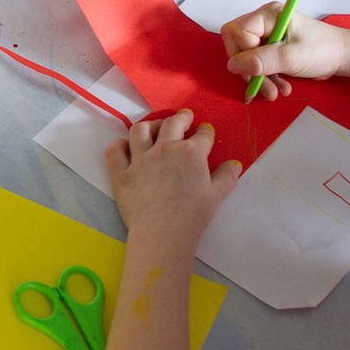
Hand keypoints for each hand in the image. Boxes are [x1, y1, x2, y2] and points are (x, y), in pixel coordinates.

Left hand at [104, 110, 240, 250]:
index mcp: (191, 153)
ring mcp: (140, 159)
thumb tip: (235, 164)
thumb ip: (226, 177)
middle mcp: (164, 149)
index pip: (201, 135)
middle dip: (181, 117)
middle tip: (184, 117)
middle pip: (172, 124)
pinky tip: (124, 146)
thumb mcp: (217, 195)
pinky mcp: (121, 172)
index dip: (205, 131)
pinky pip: (115, 151)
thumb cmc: (193, 215)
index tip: (205, 131)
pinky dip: (119, 145)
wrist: (162, 232)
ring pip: (141, 130)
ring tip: (155, 127)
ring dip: (150, 125)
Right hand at [223, 4, 349, 100]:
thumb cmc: (322, 51)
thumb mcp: (290, 57)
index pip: (237, 32)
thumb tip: (232, 66)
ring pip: (246, 57)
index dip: (244, 53)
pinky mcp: (271, 47)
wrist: (342, 57)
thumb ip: (261, 61)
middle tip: (264, 86)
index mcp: (268, 15)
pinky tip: (279, 87)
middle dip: (249, 69)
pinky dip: (265, 77)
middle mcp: (264, 22)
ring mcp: (267, 34)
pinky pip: (257, 63)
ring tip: (276, 92)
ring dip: (259, 77)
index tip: (263, 66)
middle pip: (237, 44)